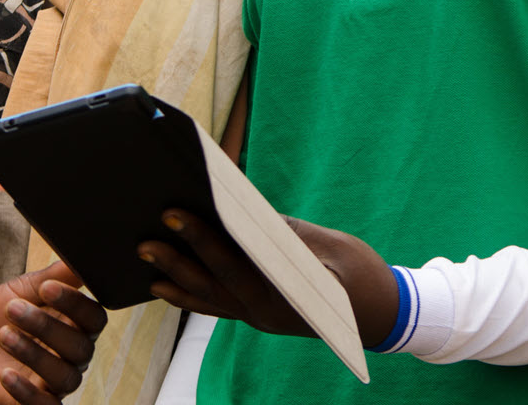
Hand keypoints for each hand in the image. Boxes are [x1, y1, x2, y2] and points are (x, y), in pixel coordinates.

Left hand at [0, 261, 107, 404]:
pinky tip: (5, 374)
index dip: (75, 303)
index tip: (46, 288)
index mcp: (76, 326)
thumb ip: (53, 276)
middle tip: (12, 308)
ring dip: (35, 354)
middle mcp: (72, 356)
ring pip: (65, 376)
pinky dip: (27, 392)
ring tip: (3, 335)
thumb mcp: (22, 289)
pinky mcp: (35, 403)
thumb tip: (80, 257)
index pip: (94, 318)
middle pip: (81, 347)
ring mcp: (55, 382)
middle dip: (47, 326)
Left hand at [139, 209, 400, 346]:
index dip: (202, 238)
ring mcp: (259, 318)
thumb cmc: (362, 275)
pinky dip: (189, 295)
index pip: (233, 264)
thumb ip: (285, 231)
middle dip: (178, 258)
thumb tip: (241, 209)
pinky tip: (165, 283)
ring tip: (144, 254)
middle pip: (211, 284)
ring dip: (175, 277)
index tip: (177, 214)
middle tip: (144, 236)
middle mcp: (264, 314)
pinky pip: (216, 307)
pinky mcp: (258, 315)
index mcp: (283, 296)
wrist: (383, 314)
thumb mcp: (330, 246)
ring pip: (209, 299)